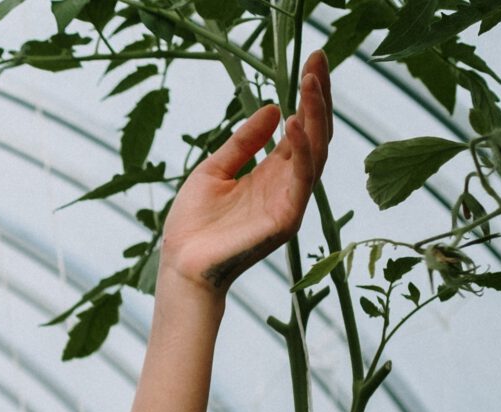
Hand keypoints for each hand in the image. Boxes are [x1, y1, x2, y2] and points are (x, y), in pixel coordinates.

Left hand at [158, 50, 332, 295]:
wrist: (180, 264)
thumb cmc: (194, 223)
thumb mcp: (214, 169)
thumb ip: (243, 142)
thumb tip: (273, 107)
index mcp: (273, 173)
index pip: (301, 127)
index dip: (308, 95)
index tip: (313, 60)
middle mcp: (288, 185)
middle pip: (316, 134)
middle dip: (319, 96)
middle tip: (319, 59)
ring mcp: (291, 202)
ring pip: (316, 152)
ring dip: (314, 115)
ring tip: (310, 81)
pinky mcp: (286, 220)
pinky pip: (301, 180)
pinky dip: (301, 151)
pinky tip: (294, 123)